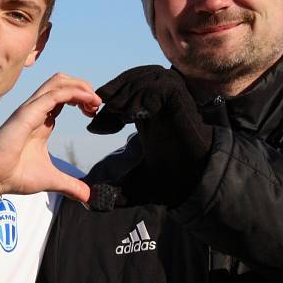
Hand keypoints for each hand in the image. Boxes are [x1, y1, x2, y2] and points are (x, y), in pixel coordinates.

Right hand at [0, 73, 99, 202]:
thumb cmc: (14, 174)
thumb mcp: (51, 179)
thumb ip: (70, 185)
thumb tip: (87, 197)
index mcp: (42, 120)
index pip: (64, 97)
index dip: (82, 99)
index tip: (94, 113)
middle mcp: (37, 110)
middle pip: (63, 82)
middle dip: (84, 88)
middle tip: (96, 105)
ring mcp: (32, 108)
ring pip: (59, 82)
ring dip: (80, 86)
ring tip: (94, 100)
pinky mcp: (28, 112)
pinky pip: (54, 94)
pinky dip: (74, 93)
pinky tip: (86, 102)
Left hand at [85, 66, 211, 208]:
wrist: (195, 181)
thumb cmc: (170, 179)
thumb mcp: (132, 184)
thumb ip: (110, 192)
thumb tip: (87, 204)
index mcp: (146, 112)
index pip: (117, 93)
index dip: (101, 107)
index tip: (93, 128)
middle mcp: (158, 99)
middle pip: (126, 80)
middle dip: (109, 95)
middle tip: (97, 116)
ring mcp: (171, 95)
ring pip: (139, 78)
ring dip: (123, 95)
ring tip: (116, 116)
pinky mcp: (181, 97)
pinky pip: (157, 85)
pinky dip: (142, 96)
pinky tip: (132, 116)